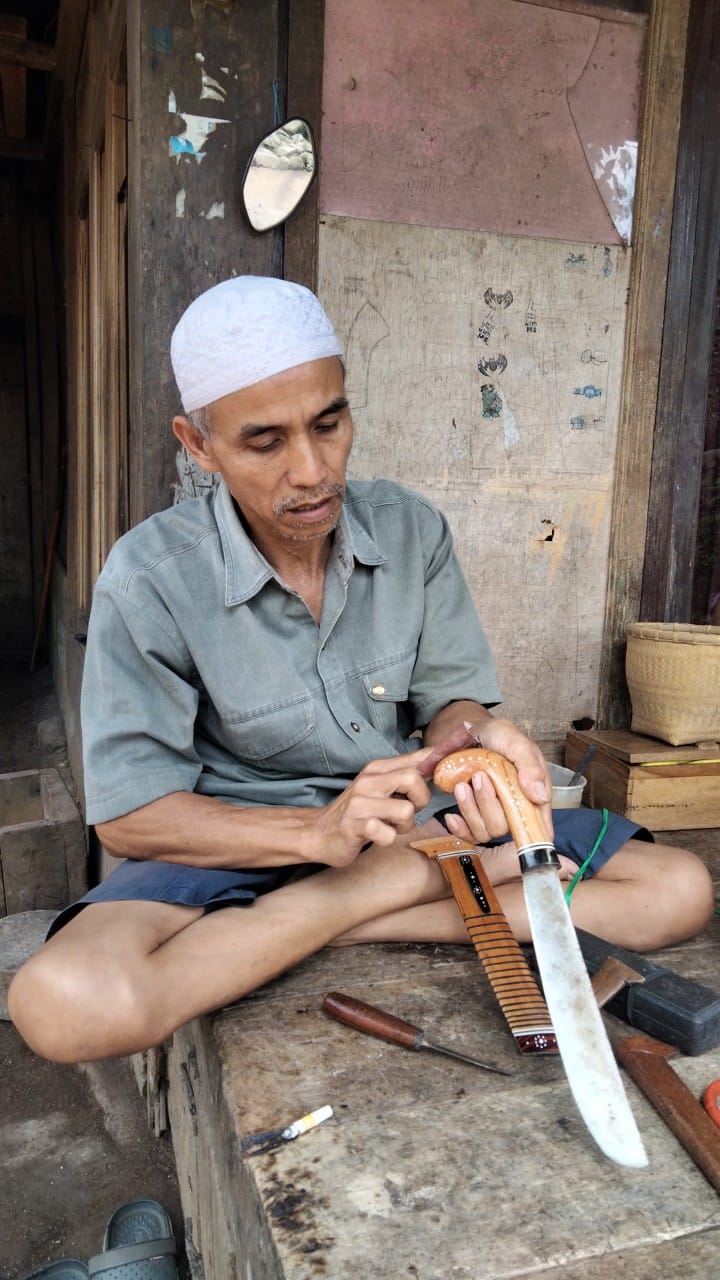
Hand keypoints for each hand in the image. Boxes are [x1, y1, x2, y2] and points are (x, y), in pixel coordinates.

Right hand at [312, 751, 433, 865]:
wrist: (318, 832)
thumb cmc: (356, 810)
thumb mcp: (378, 785)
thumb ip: (404, 773)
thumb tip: (436, 759)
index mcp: (378, 769)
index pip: (416, 757)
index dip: (439, 761)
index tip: (452, 767)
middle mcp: (369, 781)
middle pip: (413, 779)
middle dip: (421, 800)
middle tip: (410, 810)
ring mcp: (360, 803)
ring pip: (406, 811)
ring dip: (405, 826)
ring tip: (391, 826)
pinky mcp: (354, 826)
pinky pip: (387, 834)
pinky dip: (388, 839)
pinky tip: (378, 836)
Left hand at [443, 716, 552, 845]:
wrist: (470, 731)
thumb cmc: (498, 736)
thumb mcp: (516, 742)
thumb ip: (529, 766)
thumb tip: (540, 796)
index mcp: (533, 793)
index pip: (539, 824)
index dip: (533, 833)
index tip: (515, 823)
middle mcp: (515, 807)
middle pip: (506, 827)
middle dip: (488, 803)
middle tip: (478, 776)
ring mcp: (493, 813)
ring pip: (485, 831)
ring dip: (470, 809)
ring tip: (462, 784)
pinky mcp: (474, 815)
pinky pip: (468, 835)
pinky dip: (459, 828)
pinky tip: (452, 815)